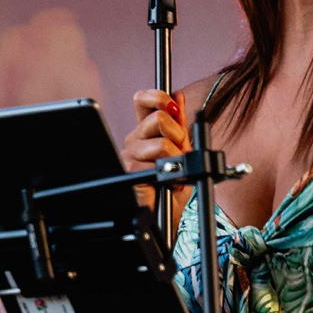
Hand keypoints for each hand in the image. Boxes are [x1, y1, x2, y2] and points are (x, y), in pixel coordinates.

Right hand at [122, 90, 188, 208]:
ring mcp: (130, 155)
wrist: (166, 216)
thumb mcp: (182, 150)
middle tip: (181, 154)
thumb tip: (178, 96)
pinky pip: (158, 163)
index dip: (158, 97)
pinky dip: (172, 173)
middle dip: (178, 136)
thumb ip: (179, 124)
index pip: (142, 100)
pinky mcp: (130, 171)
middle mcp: (134, 140)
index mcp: (145, 132)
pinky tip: (169, 182)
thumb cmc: (173, 186)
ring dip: (177, 159)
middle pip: (159, 118)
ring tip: (176, 172)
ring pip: (162, 143)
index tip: (173, 108)